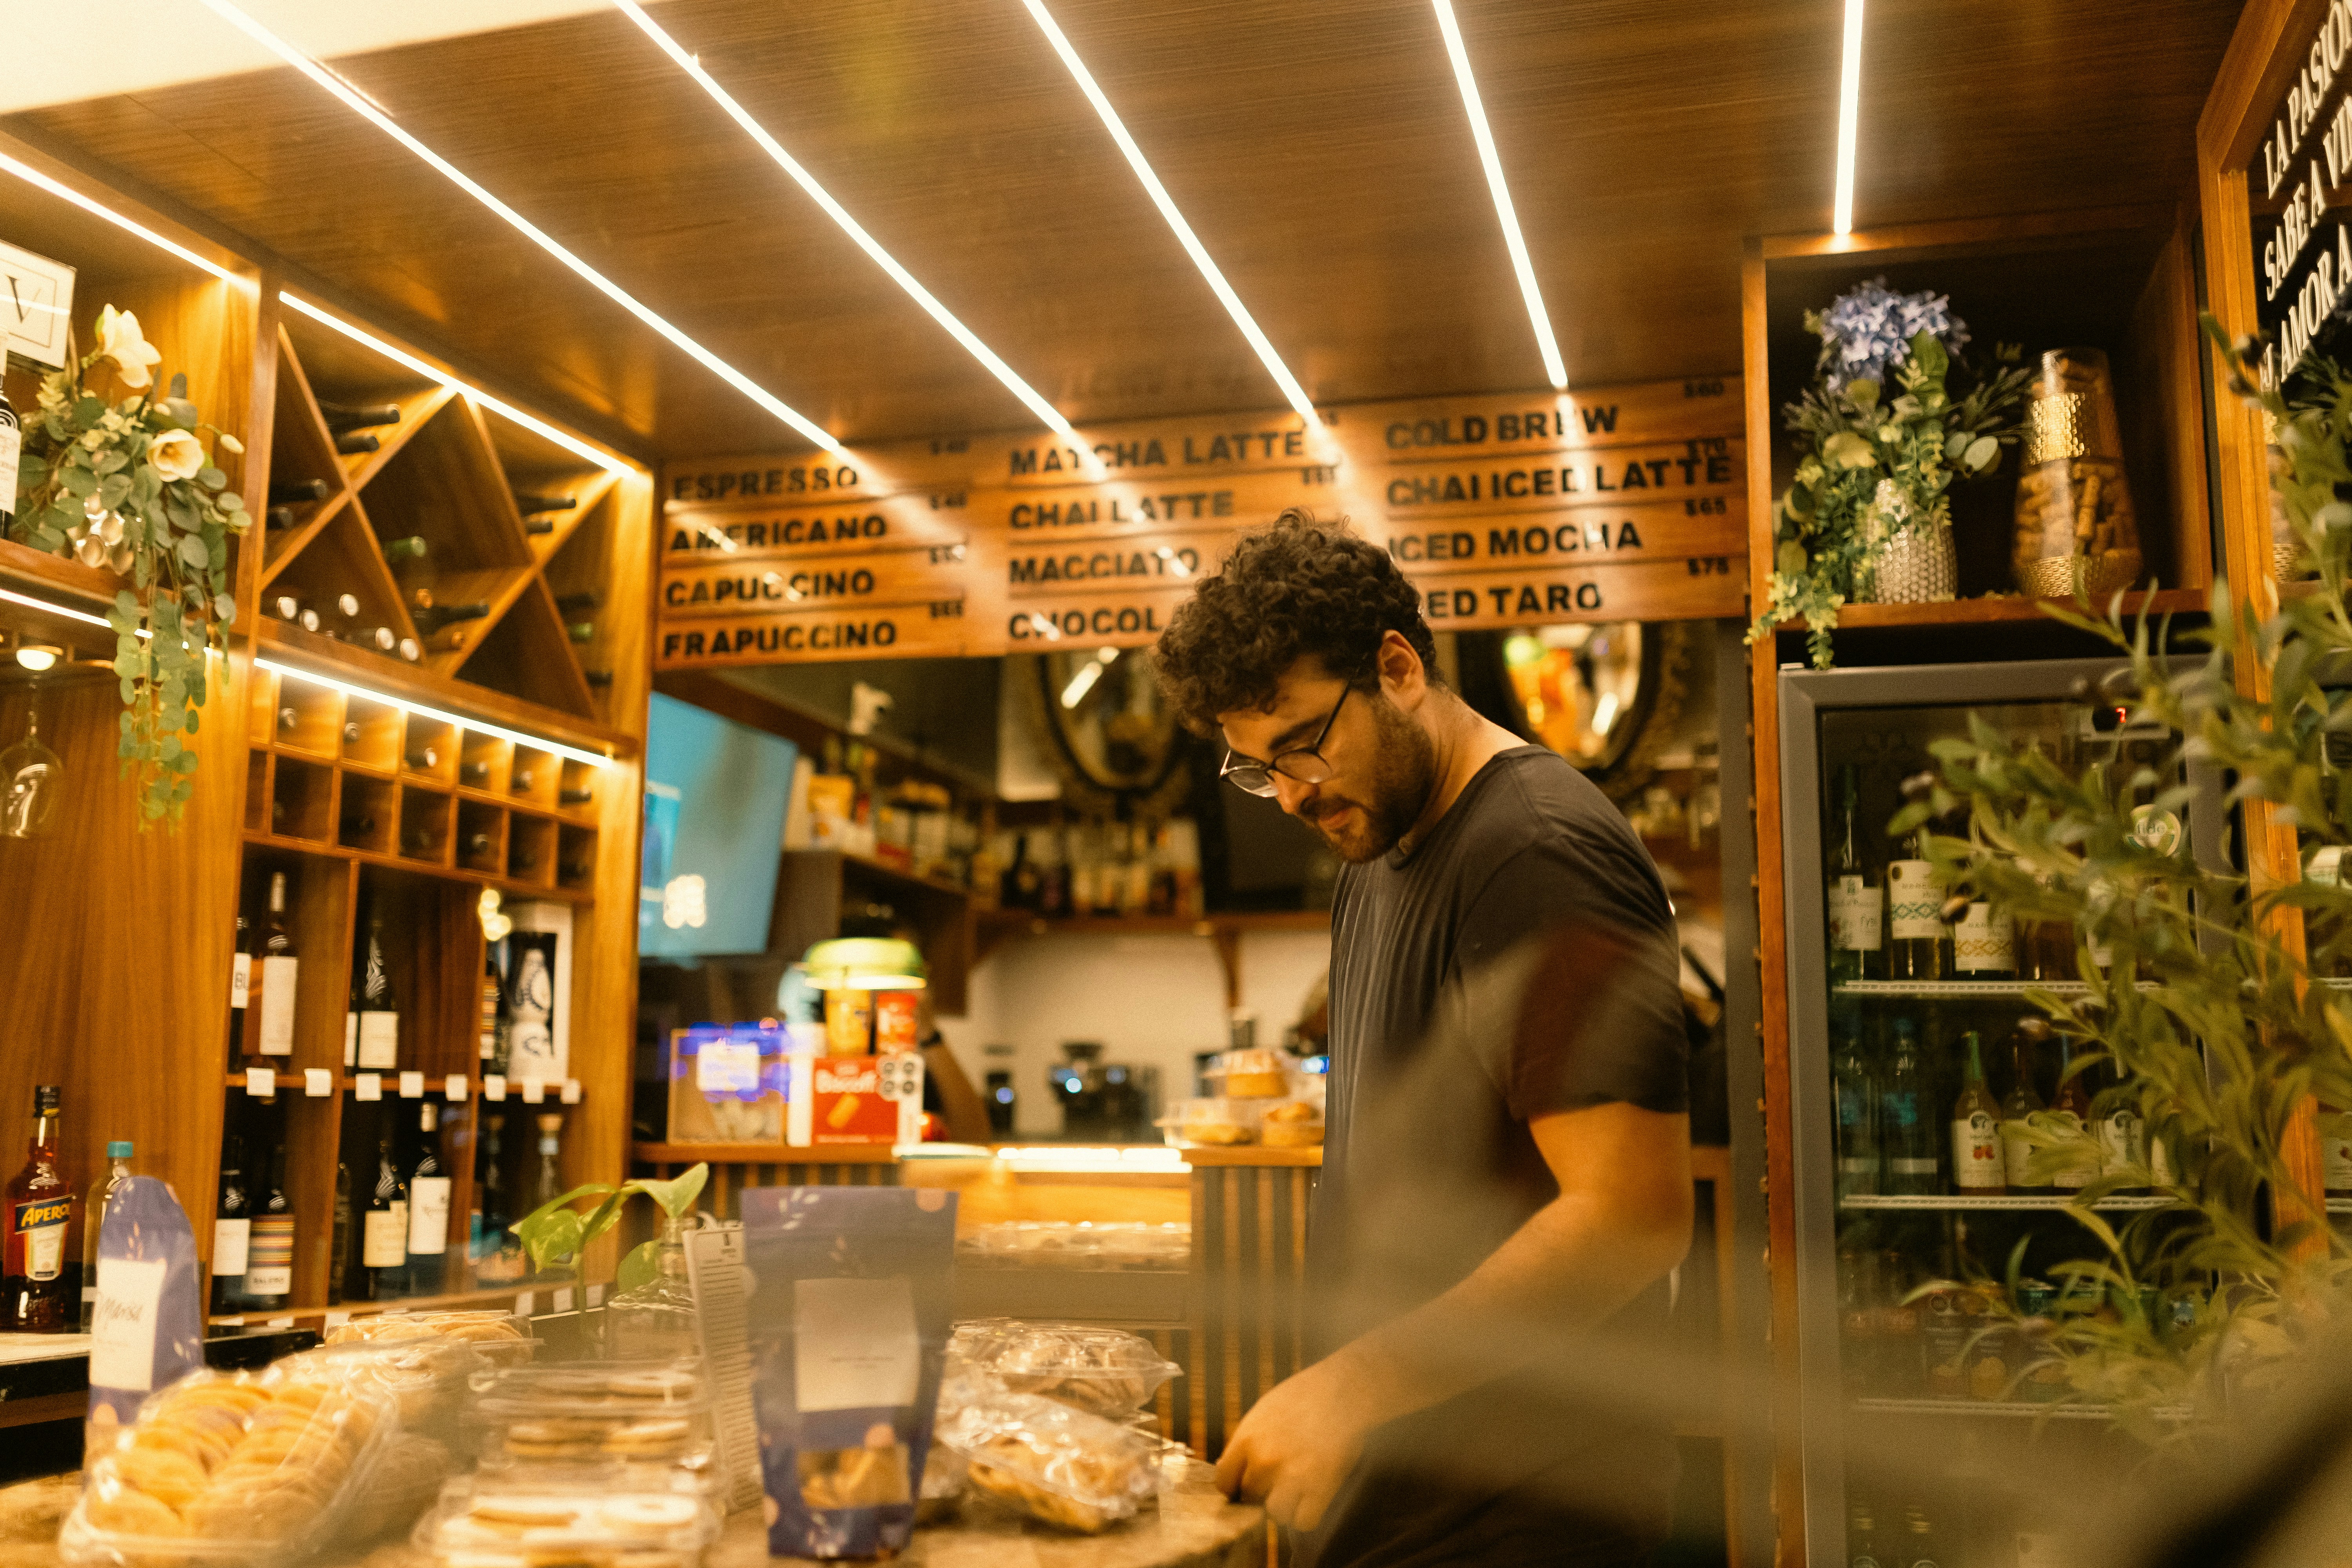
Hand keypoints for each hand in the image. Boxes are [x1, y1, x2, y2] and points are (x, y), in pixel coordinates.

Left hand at [1213, 1353, 1384, 1532]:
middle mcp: (1264, 1461)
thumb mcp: (1262, 1412)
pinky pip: (1303, 1522)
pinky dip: (1307, 1515)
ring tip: (1296, 1488)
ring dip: (1285, 1506)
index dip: (1236, 1486)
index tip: (1246, 1484)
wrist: (1343, 1390)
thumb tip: (1227, 1468)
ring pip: (1275, 1513)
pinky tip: (1312, 1498)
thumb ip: (1245, 1442)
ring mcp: (1292, 1476)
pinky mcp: (1320, 1488)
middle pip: (1250, 1497)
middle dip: (1262, 1491)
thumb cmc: (1302, 1397)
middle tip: (1281, 1478)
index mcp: (1247, 1439)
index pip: (1224, 1483)